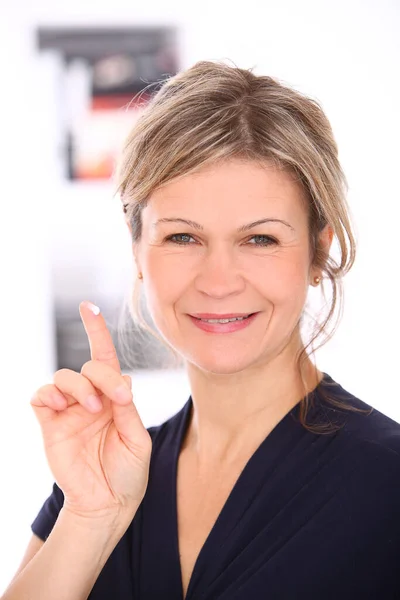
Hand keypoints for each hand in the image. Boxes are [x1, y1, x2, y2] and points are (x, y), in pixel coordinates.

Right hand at [30, 301, 151, 520]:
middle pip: (90, 365)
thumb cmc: (128, 472)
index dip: (97, 331)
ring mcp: (69, 410)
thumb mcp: (137, 439)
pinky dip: (50, 394)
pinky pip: (41, 396)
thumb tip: (120, 380)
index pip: (106, 358)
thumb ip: (127, 409)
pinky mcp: (50, 423)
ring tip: (92, 409)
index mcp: (115, 398)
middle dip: (103, 375)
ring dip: (80, 386)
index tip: (89, 306)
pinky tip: (62, 406)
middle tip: (115, 399)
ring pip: (65, 376)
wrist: (108, 503)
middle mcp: (91, 398)